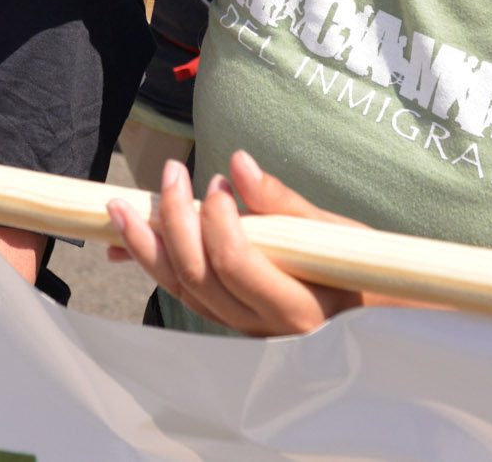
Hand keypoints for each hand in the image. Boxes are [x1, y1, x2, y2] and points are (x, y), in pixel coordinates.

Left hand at [106, 150, 364, 336]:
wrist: (371, 315)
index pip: (236, 265)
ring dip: (148, 247)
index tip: (216, 183)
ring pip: (183, 291)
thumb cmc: (359, 268)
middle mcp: (264, 329)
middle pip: (199, 278)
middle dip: (174, 222)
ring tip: (120, 209)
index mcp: (298, 309)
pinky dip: (156, 264)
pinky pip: (185, 295)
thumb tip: (238, 161)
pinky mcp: (229, 323)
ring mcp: (242, 331)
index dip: (217, 221)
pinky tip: (133, 239)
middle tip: (170, 173)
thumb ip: (282, 202)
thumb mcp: (333, 232)